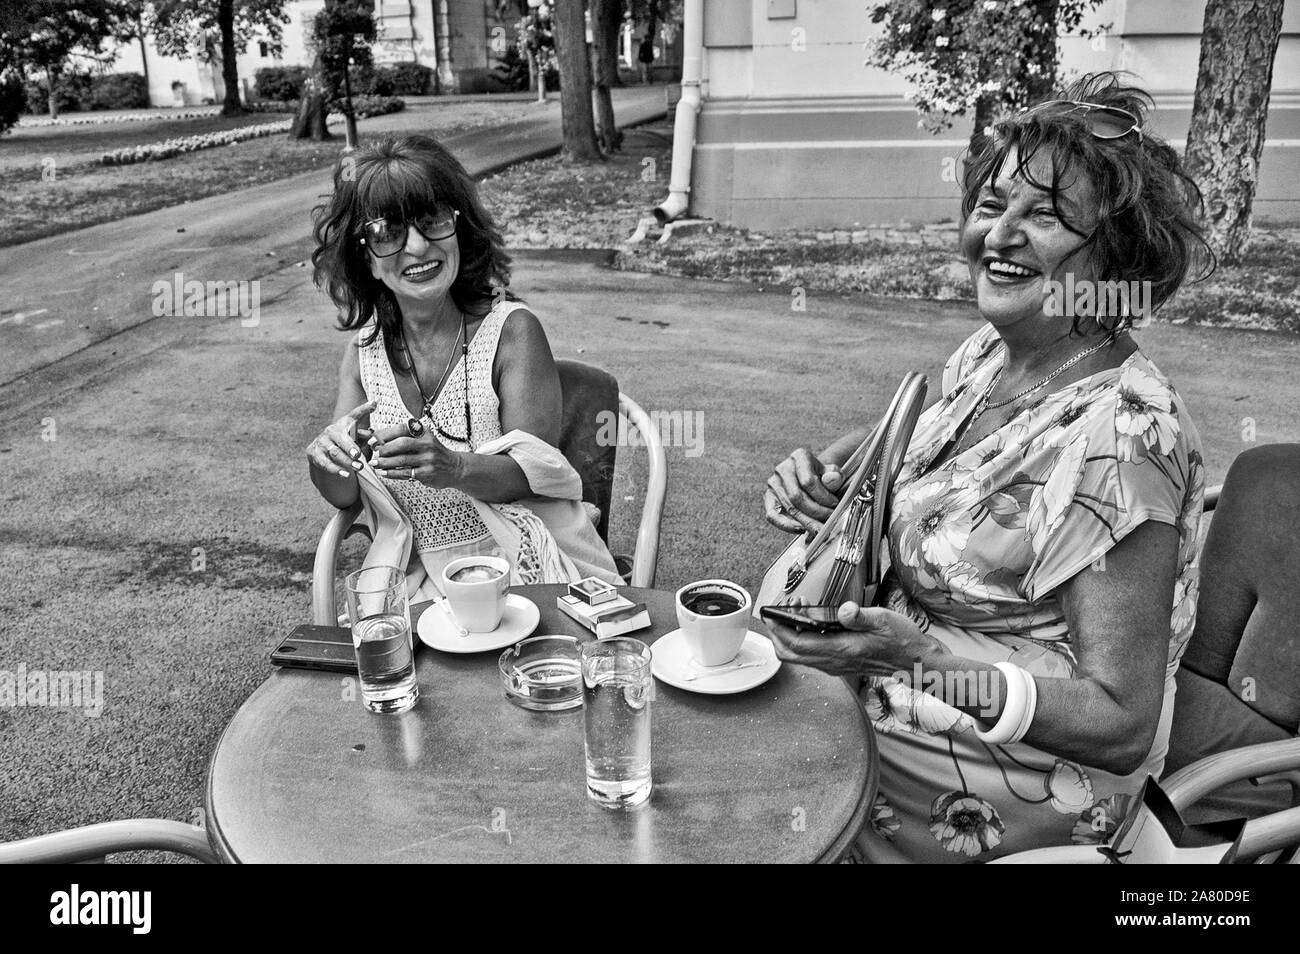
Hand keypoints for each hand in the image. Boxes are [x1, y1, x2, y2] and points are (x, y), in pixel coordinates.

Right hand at [306, 401, 374, 478]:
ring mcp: (321, 442)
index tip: (374, 404)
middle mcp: (331, 430)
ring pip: (334, 453)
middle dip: (350, 447)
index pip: (354, 415)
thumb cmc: (344, 444)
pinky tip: (345, 474)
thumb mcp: (355, 438)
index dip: (364, 409)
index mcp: (343, 424)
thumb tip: (373, 426)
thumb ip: (365, 435)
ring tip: (359, 467)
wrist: (322, 454)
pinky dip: (336, 470)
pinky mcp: (313, 454)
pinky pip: (325, 463)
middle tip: (358, 455)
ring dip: (347, 461)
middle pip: (341, 439)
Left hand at [369, 423, 464, 488]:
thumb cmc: (433, 452)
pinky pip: (405, 473)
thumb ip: (404, 437)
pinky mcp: (427, 473)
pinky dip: (392, 473)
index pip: (402, 429)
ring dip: (385, 462)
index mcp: (425, 432)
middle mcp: (428, 444)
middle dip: (384, 449)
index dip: (385, 434)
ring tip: (375, 463)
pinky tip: (383, 473)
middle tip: (373, 453)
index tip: (372, 440)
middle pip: (402, 444)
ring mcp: (428, 459)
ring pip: (402, 460)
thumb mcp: (423, 439)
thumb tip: (376, 437)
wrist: (455, 467)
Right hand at [764, 447, 844, 533]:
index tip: (835, 505)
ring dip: (807, 522)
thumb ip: (834, 476)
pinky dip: (787, 526)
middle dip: (816, 512)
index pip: (808, 482)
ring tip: (820, 529)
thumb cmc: (824, 476)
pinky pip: (773, 516)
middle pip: (797, 497)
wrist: (812, 477)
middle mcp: (783, 468)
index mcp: (799, 457)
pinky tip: (802, 530)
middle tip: (830, 521)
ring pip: (789, 508)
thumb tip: (833, 480)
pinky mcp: (768, 498)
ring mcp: (773, 484)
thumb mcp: (832, 473)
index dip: (823, 497)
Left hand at [764, 601, 944, 679]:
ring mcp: (835, 665)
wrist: (917, 663)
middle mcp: (833, 662)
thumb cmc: (902, 641)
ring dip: (789, 636)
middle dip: (777, 633)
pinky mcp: (839, 664)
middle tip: (779, 612)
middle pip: (790, 654)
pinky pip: (810, 656)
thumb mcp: (883, 620)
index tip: (771, 613)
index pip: (796, 643)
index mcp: (840, 649)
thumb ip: (860, 616)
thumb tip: (844, 610)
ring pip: (798, 656)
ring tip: (796, 612)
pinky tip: (811, 624)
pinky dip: (802, 641)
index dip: (778, 628)